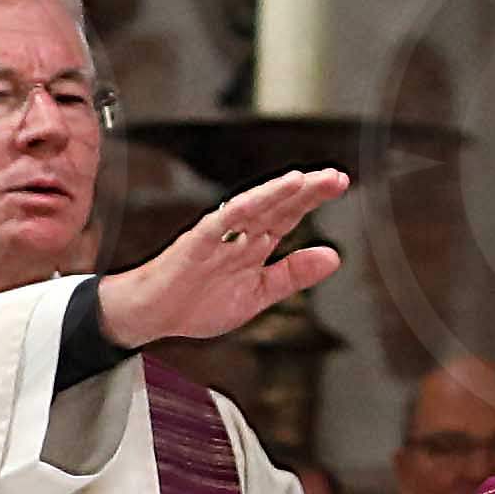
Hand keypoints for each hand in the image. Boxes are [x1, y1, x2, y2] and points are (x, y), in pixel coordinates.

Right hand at [94, 167, 346, 352]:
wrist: (155, 315)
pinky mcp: (195, 244)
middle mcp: (238, 234)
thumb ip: (293, 275)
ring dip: (276, 193)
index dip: (313, 199)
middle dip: (305, 191)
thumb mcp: (259, 293)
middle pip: (276, 206)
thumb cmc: (198, 302)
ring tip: (301, 181)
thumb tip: (333, 257)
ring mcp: (217, 236)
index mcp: (254, 244)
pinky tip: (256, 200)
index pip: (289, 215)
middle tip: (335, 178)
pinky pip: (217, 224)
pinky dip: (236, 211)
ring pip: (250, 209)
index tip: (339, 183)